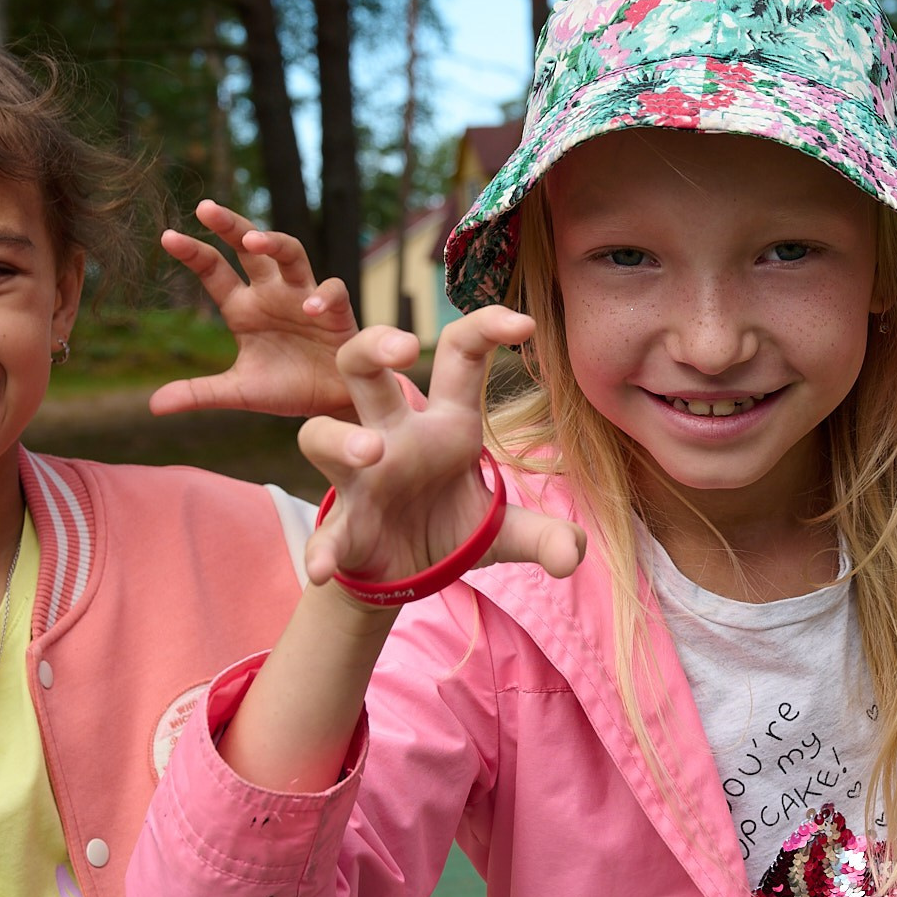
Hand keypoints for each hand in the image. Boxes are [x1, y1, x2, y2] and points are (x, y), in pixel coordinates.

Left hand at [150, 201, 357, 418]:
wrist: (331, 404)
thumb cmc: (286, 388)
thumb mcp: (239, 392)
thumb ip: (200, 393)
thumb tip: (154, 406)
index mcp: (243, 307)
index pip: (214, 271)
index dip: (193, 253)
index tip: (167, 237)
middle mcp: (271, 293)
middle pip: (250, 248)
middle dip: (230, 226)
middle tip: (207, 209)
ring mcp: (304, 296)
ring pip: (292, 254)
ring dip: (274, 243)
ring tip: (254, 240)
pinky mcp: (337, 311)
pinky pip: (333, 292)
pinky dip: (323, 297)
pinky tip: (310, 308)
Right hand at [298, 307, 583, 592]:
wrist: (407, 573)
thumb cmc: (452, 523)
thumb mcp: (507, 530)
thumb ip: (545, 535)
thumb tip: (573, 556)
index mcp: (446, 423)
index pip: (459, 355)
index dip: (485, 327)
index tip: (524, 323)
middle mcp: (394, 436)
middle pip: (364, 367)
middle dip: (374, 345)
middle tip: (404, 348)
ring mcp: (360, 478)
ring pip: (323, 433)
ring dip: (343, 439)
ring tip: (373, 452)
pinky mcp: (344, 526)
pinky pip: (326, 532)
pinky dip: (322, 549)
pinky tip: (322, 567)